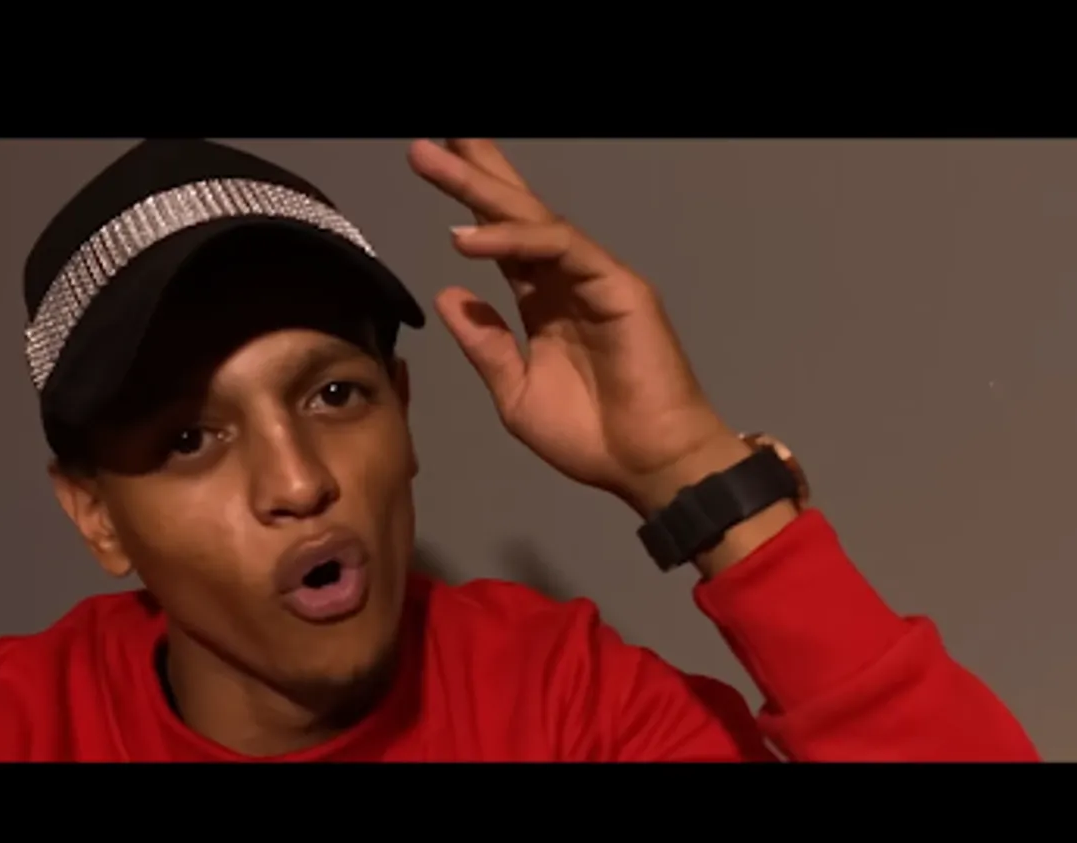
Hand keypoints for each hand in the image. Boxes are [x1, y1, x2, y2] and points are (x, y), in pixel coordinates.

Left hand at [407, 139, 745, 516]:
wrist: (647, 467)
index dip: (470, 201)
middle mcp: (568, 281)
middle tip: (429, 143)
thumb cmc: (593, 438)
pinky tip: (469, 237)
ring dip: (482, 189)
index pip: (503, 239)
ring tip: (436, 160)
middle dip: (473, 172)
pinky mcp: (618, 286)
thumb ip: (485, 344)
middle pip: (516, 213)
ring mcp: (595, 278)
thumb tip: (451, 293)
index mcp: (544, 304)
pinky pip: (561, 248)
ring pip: (534, 219)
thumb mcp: (515, 393)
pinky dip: (514, 238)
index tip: (432, 164)